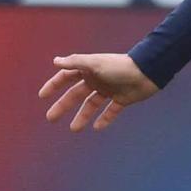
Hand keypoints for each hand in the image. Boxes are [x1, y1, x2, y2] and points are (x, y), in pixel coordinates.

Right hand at [40, 53, 158, 131]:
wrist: (147, 72)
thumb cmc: (120, 66)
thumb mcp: (95, 64)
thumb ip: (75, 62)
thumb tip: (55, 61)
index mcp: (89, 70)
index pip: (66, 77)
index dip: (54, 85)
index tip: (42, 96)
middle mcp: (97, 80)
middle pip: (76, 94)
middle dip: (63, 105)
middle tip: (51, 118)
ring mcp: (110, 90)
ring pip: (92, 105)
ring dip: (82, 116)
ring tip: (74, 129)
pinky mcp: (122, 99)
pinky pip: (111, 111)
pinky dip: (105, 119)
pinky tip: (97, 128)